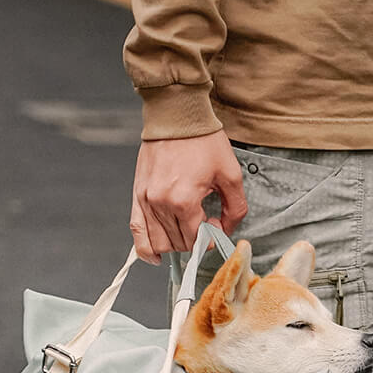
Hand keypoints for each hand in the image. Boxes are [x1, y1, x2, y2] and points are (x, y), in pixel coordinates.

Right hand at [130, 131, 247, 263]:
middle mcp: (161, 204)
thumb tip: (225, 231)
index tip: (215, 224)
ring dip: (174, 244)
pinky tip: (155, 257)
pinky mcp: (137, 195)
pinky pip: (136, 231)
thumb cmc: (202, 140)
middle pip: (177, 244)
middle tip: (203, 222)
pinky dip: (145, 248)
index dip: (209, 238)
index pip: (196, 240)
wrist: (176, 114)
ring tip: (185, 229)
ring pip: (158, 242)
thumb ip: (235, 209)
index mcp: (184, 200)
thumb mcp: (231, 174)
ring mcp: (146, 200)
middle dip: (194, 240)